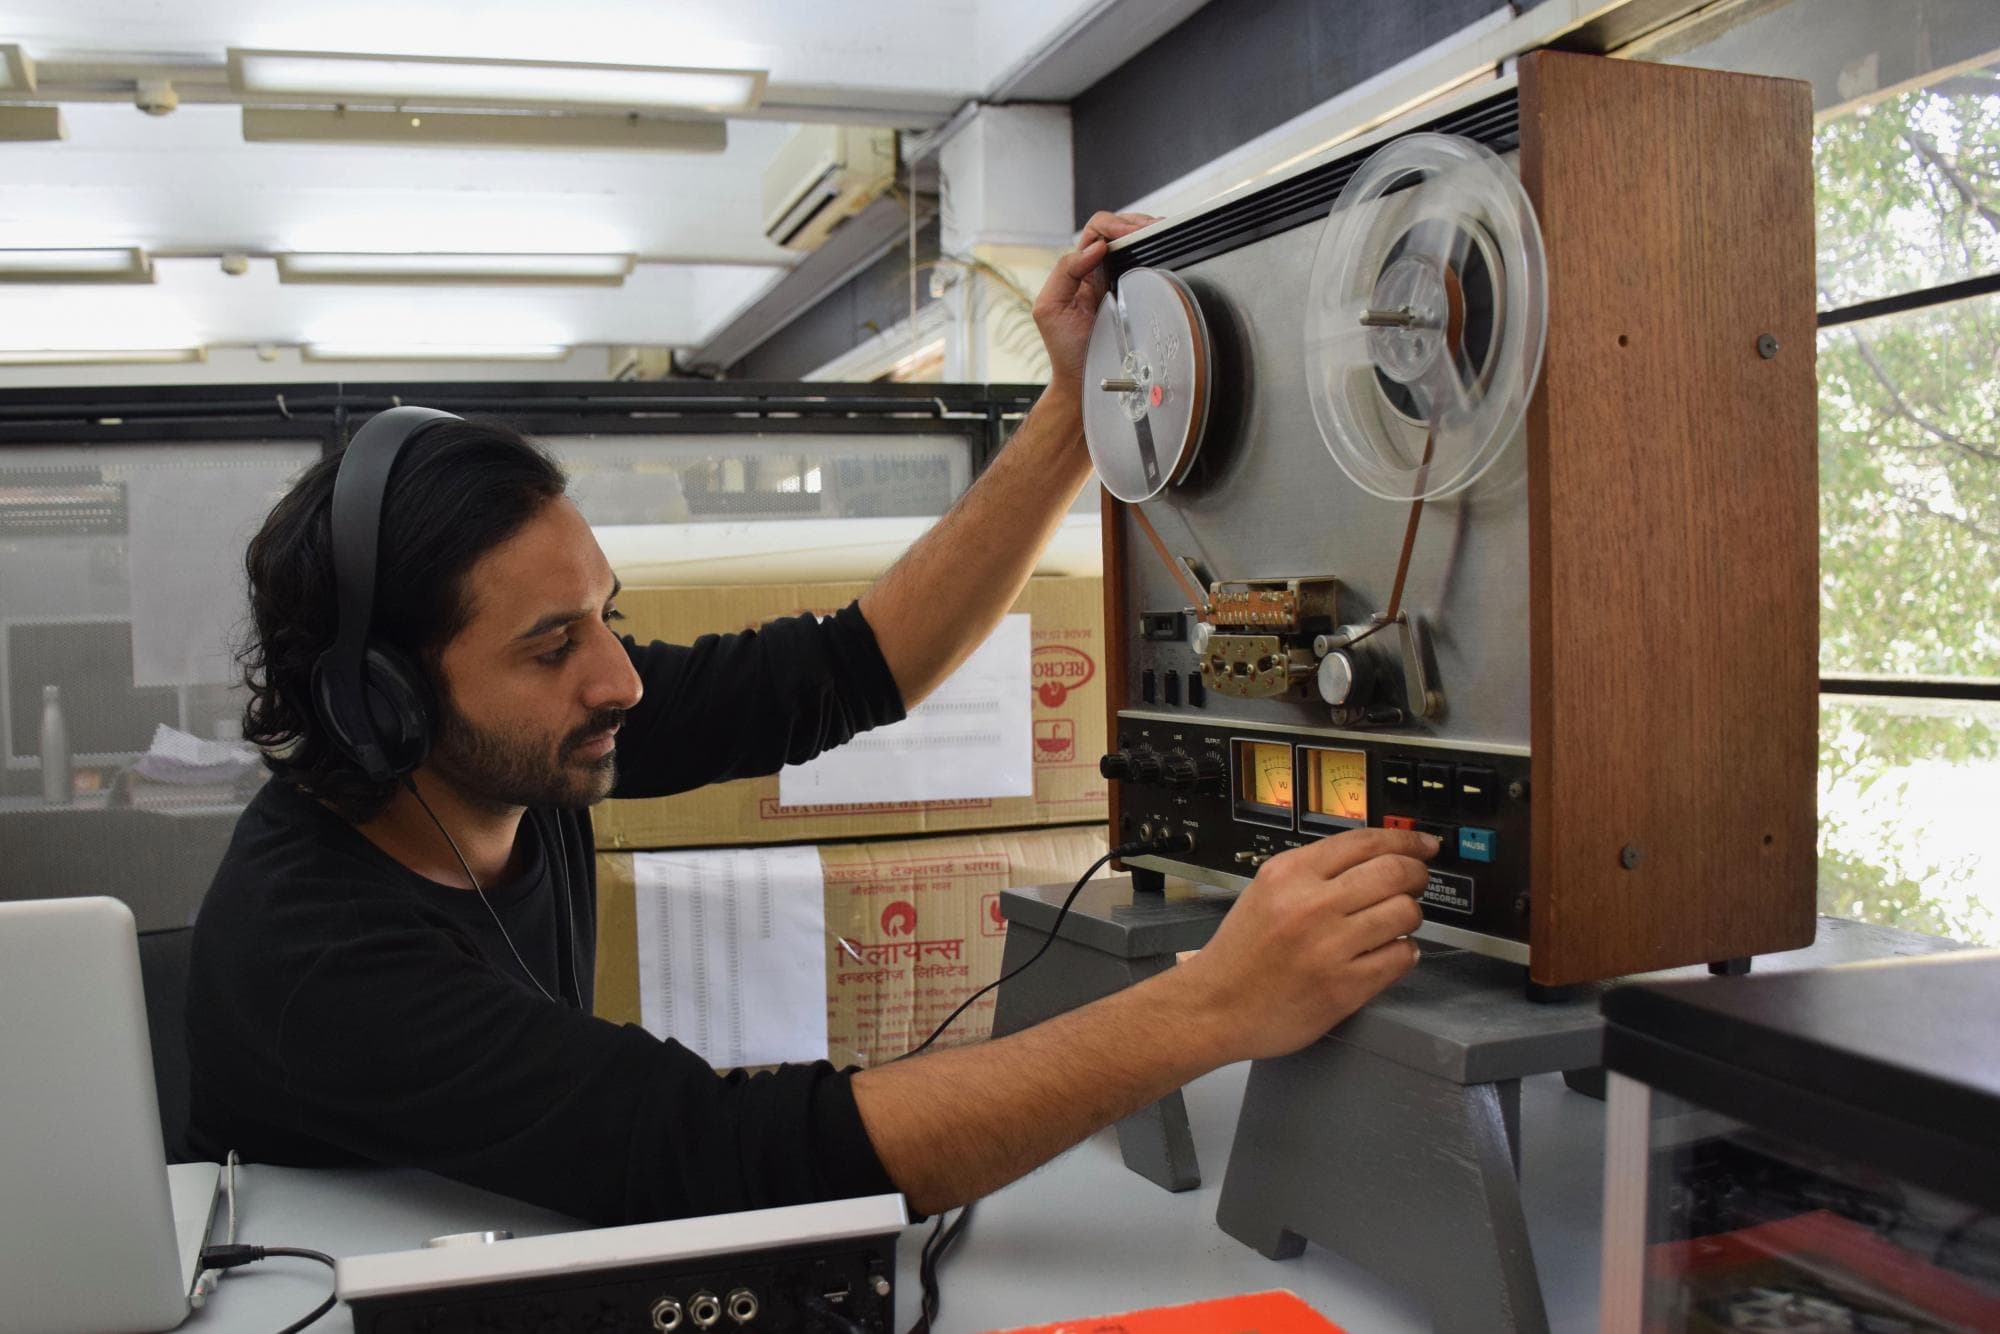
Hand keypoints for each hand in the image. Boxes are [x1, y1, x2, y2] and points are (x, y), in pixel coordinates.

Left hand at [1032, 210, 1157, 401]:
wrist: (1083, 379)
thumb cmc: (1065, 348)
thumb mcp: (1050, 307)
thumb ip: (1065, 271)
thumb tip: (1096, 247)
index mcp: (1078, 269)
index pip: (1097, 231)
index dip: (1113, 225)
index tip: (1127, 234)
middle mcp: (1098, 272)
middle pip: (1118, 232)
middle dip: (1136, 224)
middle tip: (1153, 230)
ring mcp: (1118, 283)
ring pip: (1134, 246)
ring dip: (1148, 235)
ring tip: (1161, 235)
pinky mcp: (1136, 297)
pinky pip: (1146, 268)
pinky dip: (1156, 254)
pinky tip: (1163, 252)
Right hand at [1176, 828, 1436, 1062]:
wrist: (1215, 1007)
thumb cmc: (1241, 954)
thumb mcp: (1266, 891)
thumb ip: (1314, 872)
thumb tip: (1374, 857)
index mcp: (1289, 874)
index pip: (1365, 841)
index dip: (1406, 839)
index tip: (1424, 844)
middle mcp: (1311, 905)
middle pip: (1394, 872)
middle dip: (1417, 875)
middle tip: (1417, 882)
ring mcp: (1330, 947)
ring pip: (1405, 913)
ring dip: (1410, 916)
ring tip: (1395, 924)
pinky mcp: (1345, 987)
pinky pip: (1401, 957)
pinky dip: (1405, 952)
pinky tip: (1389, 953)